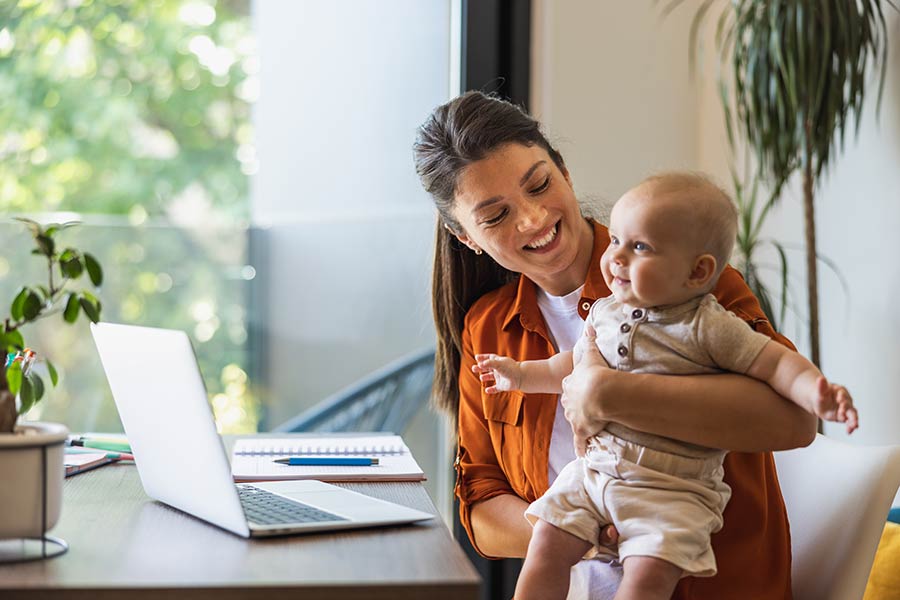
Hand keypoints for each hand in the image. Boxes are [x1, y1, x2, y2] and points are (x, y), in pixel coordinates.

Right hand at [472, 354, 521, 393]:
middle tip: (474, 368)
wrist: (520, 378)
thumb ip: (488, 363)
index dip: (483, 357)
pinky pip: (495, 388)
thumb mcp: (498, 363)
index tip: (476, 358)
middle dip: (480, 368)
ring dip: (485, 377)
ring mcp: (501, 377)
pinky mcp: (503, 386)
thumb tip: (479, 364)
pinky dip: (491, 390)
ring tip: (482, 378)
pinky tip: (487, 390)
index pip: (490, 358)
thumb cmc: (510, 368)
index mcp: (499, 362)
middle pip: (488, 367)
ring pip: (491, 377)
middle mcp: (500, 369)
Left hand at [562, 325, 610, 455]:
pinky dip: (581, 447)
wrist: (600, 392)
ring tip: (588, 426)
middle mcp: (569, 401)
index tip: (583, 388)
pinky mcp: (581, 430)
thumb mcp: (591, 354)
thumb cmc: (596, 373)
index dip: (576, 387)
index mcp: (570, 384)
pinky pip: (580, 441)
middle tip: (587, 407)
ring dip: (581, 423)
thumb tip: (590, 327)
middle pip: (570, 403)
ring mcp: (575, 417)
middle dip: (577, 405)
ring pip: (574, 420)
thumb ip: (590, 341)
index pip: (570, 386)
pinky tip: (581, 453)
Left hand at [813, 377, 858, 433]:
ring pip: (853, 414)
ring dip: (854, 420)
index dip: (842, 397)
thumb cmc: (820, 395)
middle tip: (843, 413)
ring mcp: (847, 409)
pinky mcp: (845, 416)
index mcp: (840, 391)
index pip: (843, 394)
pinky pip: (850, 422)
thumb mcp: (819, 391)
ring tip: (854, 426)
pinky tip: (849, 432)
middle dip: (847, 410)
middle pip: (849, 404)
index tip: (839, 400)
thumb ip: (821, 386)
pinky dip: (850, 427)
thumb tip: (820, 378)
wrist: (819, 402)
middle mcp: (846, 399)